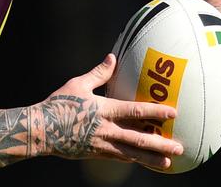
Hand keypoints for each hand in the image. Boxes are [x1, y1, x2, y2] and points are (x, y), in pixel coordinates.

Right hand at [42, 53, 182, 170]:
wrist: (41, 130)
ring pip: (131, 153)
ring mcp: (101, 144)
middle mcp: (105, 129)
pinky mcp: (96, 153)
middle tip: (179, 146)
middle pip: (137, 138)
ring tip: (169, 162)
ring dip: (151, 158)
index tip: (173, 112)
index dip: (154, 112)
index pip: (133, 111)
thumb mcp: (77, 85)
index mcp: (103, 110)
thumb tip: (112, 58)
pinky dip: (134, 159)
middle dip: (160, 143)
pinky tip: (145, 161)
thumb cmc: (58, 104)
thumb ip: (98, 73)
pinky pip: (119, 157)